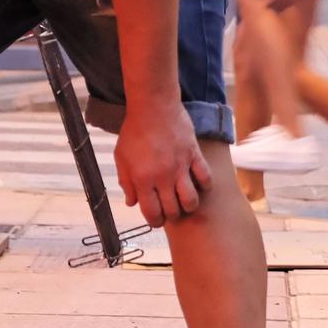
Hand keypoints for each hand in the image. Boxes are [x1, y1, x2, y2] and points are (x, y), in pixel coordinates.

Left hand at [114, 100, 209, 228]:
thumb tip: (132, 202)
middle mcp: (162, 176)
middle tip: (170, 210)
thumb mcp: (122, 157)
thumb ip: (126, 182)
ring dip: (189, 206)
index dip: (155, 221)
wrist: (153, 106)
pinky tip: (199, 184)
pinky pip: (205, 178)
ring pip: (191, 200)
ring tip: (185, 202)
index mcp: (142, 178)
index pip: (151, 212)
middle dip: (171, 215)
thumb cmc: (134, 131)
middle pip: (173, 210)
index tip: (156, 220)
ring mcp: (180, 166)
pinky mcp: (194, 155)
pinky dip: (204, 186)